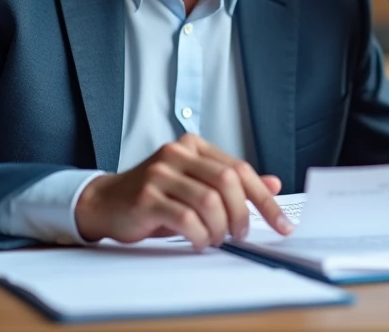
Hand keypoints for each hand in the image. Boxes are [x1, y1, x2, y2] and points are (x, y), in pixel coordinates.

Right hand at [74, 133, 293, 249]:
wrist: (105, 202)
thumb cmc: (155, 196)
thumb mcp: (196, 184)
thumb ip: (231, 184)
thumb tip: (273, 184)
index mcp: (194, 146)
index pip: (240, 169)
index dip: (265, 200)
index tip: (283, 223)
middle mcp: (178, 154)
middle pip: (228, 182)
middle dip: (242, 214)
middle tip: (241, 234)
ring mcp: (160, 174)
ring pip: (209, 202)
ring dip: (220, 228)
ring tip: (216, 239)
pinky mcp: (146, 197)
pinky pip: (186, 219)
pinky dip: (200, 236)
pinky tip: (199, 241)